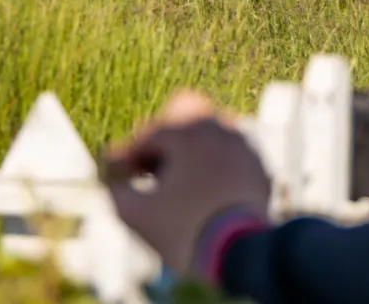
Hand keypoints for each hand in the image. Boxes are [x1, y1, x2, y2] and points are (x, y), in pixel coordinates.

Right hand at [105, 91, 269, 275]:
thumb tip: (109, 181)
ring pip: (209, 129)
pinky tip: (205, 189)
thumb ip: (114, 191)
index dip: (130, 153)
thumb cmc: (187, 231)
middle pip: (182, 111)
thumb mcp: (137, 215)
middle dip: (163, 136)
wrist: (242, 256)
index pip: (148, 132)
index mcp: (187, 131)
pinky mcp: (258, 163)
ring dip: (190, 147)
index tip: (120, 172)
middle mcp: (218, 126)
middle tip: (152, 166)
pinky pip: (229, 150)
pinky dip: (214, 161)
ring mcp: (242, 143)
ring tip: (178, 179)